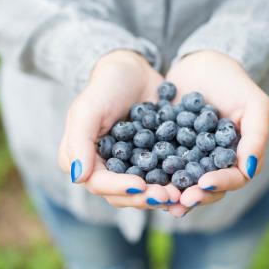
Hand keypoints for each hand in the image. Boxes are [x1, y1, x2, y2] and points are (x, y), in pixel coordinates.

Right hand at [58, 50, 180, 208]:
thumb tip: (78, 178)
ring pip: (144, 190)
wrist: (134, 71)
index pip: (99, 183)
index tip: (141, 186)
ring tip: (180, 194)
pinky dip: (174, 182)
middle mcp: (106, 169)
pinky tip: (190, 183)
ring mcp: (131, 167)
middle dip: (144, 197)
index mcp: (85, 160)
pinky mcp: (152, 161)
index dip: (120, 188)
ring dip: (161, 195)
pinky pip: (162, 176)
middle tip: (168, 196)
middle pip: (123, 194)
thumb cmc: (106, 85)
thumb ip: (79, 141)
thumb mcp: (88, 108)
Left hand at [166, 51, 268, 216]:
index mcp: (239, 155)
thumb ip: (256, 136)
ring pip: (185, 181)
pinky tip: (142, 179)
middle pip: (208, 186)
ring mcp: (191, 157)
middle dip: (195, 195)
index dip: (221, 183)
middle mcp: (215, 161)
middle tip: (180, 201)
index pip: (235, 178)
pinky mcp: (169, 148)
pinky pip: (162, 164)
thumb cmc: (232, 81)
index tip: (204, 183)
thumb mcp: (254, 103)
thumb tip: (250, 170)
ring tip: (162, 199)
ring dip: (175, 191)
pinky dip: (155, 173)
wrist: (199, 62)